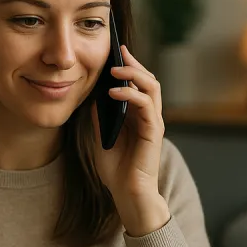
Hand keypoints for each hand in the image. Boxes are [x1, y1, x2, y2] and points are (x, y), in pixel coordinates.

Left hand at [91, 44, 169, 235]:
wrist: (127, 195)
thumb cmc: (116, 171)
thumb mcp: (101, 138)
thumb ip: (100, 118)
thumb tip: (93, 97)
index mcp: (138, 116)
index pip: (138, 84)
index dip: (129, 66)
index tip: (116, 51)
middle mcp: (149, 116)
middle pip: (148, 80)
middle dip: (134, 63)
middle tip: (119, 52)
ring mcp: (153, 123)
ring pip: (152, 87)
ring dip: (134, 74)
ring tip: (116, 69)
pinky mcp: (153, 132)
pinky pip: (146, 106)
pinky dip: (131, 95)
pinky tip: (114, 92)